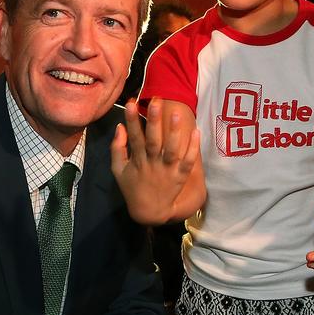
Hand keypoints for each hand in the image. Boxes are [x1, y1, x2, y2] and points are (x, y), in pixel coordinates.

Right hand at [110, 98, 199, 223]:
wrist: (149, 212)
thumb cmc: (132, 188)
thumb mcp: (117, 170)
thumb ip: (117, 149)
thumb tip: (119, 127)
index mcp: (138, 160)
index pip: (134, 137)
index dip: (132, 120)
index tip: (131, 103)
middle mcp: (153, 163)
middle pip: (154, 140)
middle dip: (154, 121)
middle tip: (156, 101)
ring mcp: (168, 170)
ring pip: (172, 149)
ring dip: (175, 132)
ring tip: (177, 114)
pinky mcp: (180, 176)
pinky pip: (188, 161)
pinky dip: (193, 148)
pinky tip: (196, 132)